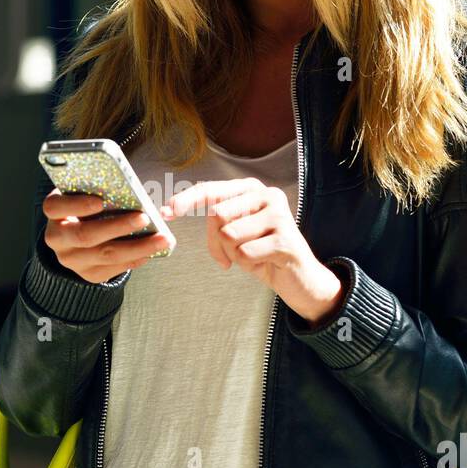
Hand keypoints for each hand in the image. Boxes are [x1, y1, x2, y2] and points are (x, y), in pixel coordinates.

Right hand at [41, 189, 175, 284]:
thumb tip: (131, 189)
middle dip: (118, 226)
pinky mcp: (88, 274)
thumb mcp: (86, 192)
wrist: (78, 235)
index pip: (56, 207)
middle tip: (144, 218)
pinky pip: (115, 269)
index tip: (100, 200)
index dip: (77, 204)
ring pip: (106, 255)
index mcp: (54, 212)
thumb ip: (100, 188)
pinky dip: (136, 258)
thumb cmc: (87, 205)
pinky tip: (152, 250)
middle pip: (86, 235)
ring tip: (162, 238)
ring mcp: (72, 260)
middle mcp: (57, 238)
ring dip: (138, 247)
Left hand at [161, 177, 345, 324]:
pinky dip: (247, 264)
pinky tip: (264, 263)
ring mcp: (279, 215)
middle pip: (218, 215)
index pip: (211, 190)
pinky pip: (245, 253)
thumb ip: (215, 219)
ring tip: (252, 255)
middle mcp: (268, 195)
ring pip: (230, 235)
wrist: (300, 279)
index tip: (166, 212)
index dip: (186, 200)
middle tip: (228, 256)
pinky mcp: (286, 239)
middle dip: (216, 241)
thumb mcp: (236, 233)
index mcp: (252, 189)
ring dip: (234, 253)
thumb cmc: (263, 253)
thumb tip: (171, 208)